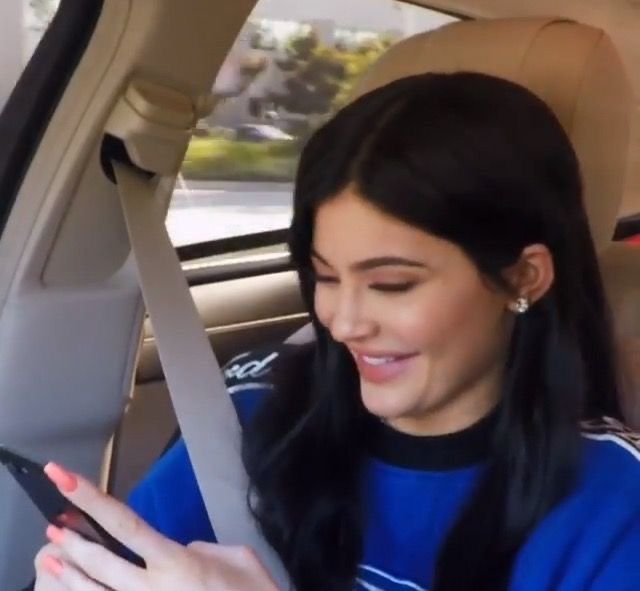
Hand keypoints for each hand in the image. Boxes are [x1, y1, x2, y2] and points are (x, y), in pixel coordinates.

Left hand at [33, 463, 278, 590]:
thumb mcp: (236, 558)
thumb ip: (201, 549)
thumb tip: (179, 549)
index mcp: (178, 563)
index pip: (125, 522)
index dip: (90, 498)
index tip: (66, 478)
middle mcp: (155, 590)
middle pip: (100, 562)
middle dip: (73, 540)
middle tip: (54, 524)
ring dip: (69, 574)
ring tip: (50, 556)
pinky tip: (73, 588)